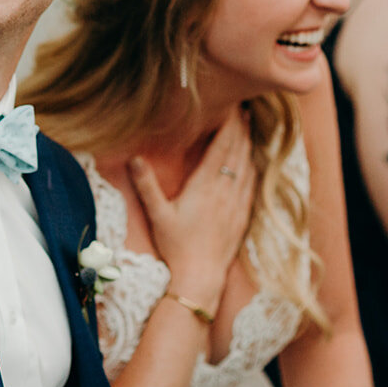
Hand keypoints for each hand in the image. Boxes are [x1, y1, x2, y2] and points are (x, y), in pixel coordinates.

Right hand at [129, 109, 255, 309]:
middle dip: (241, 129)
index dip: (229, 125)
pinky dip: (253, 168)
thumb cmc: (176, 247)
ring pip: (247, 166)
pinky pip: (252, 185)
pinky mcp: (242, 217)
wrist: (200, 278)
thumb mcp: (157, 214)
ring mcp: (236, 204)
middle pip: (238, 152)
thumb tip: (134, 158)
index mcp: (205, 186)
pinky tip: (253, 162)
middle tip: (245, 110)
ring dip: (249, 145)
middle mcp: (225, 191)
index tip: (233, 107)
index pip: (221, 147)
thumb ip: (146, 185)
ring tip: (249, 128)